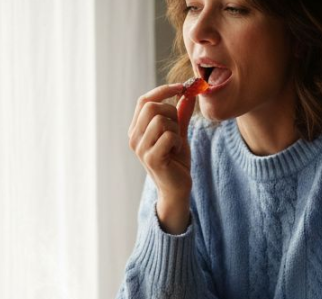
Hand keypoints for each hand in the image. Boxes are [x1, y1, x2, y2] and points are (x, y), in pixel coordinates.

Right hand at [128, 84, 194, 233]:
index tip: (182, 87)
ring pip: (160, 120)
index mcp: (137, 129)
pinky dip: (177, 141)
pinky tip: (176, 151)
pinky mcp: (151, 159)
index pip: (144, 100)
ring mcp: (140, 149)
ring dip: (175, 129)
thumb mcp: (179, 132)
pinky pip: (168, 136)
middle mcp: (134, 137)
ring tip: (176, 142)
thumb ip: (181, 113)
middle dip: (171, 111)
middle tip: (178, 126)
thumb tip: (188, 92)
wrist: (177, 188)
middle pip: (151, 106)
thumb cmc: (176, 161)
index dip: (163, 90)